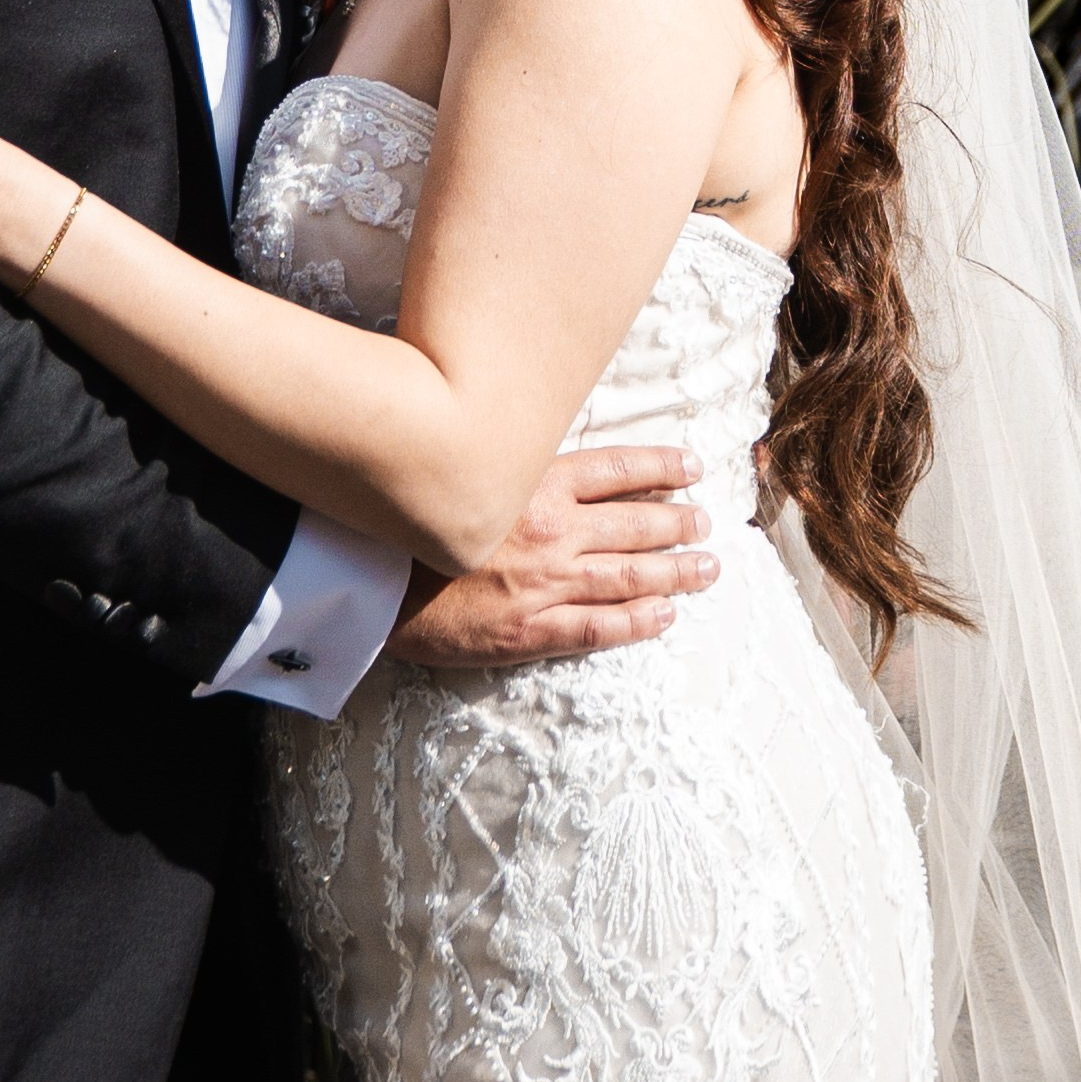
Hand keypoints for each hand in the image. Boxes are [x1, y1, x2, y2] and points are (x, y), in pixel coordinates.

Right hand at [389, 446, 716, 665]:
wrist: (374, 582)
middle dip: (678, 522)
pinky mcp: (534, 629)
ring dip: (676, 571)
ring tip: (706, 567)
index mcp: (534, 484)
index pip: (616, 469)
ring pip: (632, 575)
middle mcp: (552, 531)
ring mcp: (548, 583)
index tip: (692, 466)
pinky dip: (641, 621)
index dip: (660, 467)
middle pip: (636, 523)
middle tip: (706, 523)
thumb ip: (512, 466)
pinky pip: (603, 626)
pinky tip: (666, 615)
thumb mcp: (467, 475)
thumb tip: (548, 452)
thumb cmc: (412, 523)